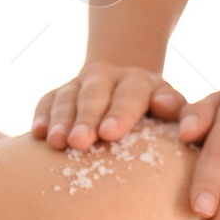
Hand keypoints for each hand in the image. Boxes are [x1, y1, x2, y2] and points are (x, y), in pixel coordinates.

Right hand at [33, 60, 187, 150]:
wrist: (127, 81)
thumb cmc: (157, 110)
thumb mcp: (174, 107)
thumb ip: (182, 113)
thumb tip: (179, 119)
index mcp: (140, 82)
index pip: (131, 95)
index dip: (120, 114)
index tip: (110, 134)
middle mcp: (108, 76)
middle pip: (94, 94)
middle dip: (85, 118)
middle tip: (79, 142)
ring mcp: (81, 83)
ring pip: (68, 96)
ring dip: (61, 119)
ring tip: (56, 143)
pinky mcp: (61, 92)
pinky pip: (47, 100)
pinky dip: (42, 115)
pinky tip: (37, 134)